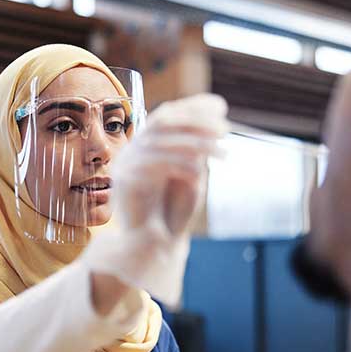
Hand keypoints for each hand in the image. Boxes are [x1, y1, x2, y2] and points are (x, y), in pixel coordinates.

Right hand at [82, 94, 228, 306]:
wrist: (153, 245)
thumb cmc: (172, 210)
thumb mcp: (191, 171)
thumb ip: (198, 145)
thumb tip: (216, 109)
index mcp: (146, 145)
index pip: (167, 115)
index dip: (194, 108)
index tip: (221, 107)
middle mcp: (133, 150)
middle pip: (163, 121)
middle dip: (197, 122)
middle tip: (225, 130)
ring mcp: (126, 164)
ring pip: (163, 141)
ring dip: (197, 144)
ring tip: (223, 153)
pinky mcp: (125, 181)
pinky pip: (156, 164)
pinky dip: (181, 164)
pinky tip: (200, 172)